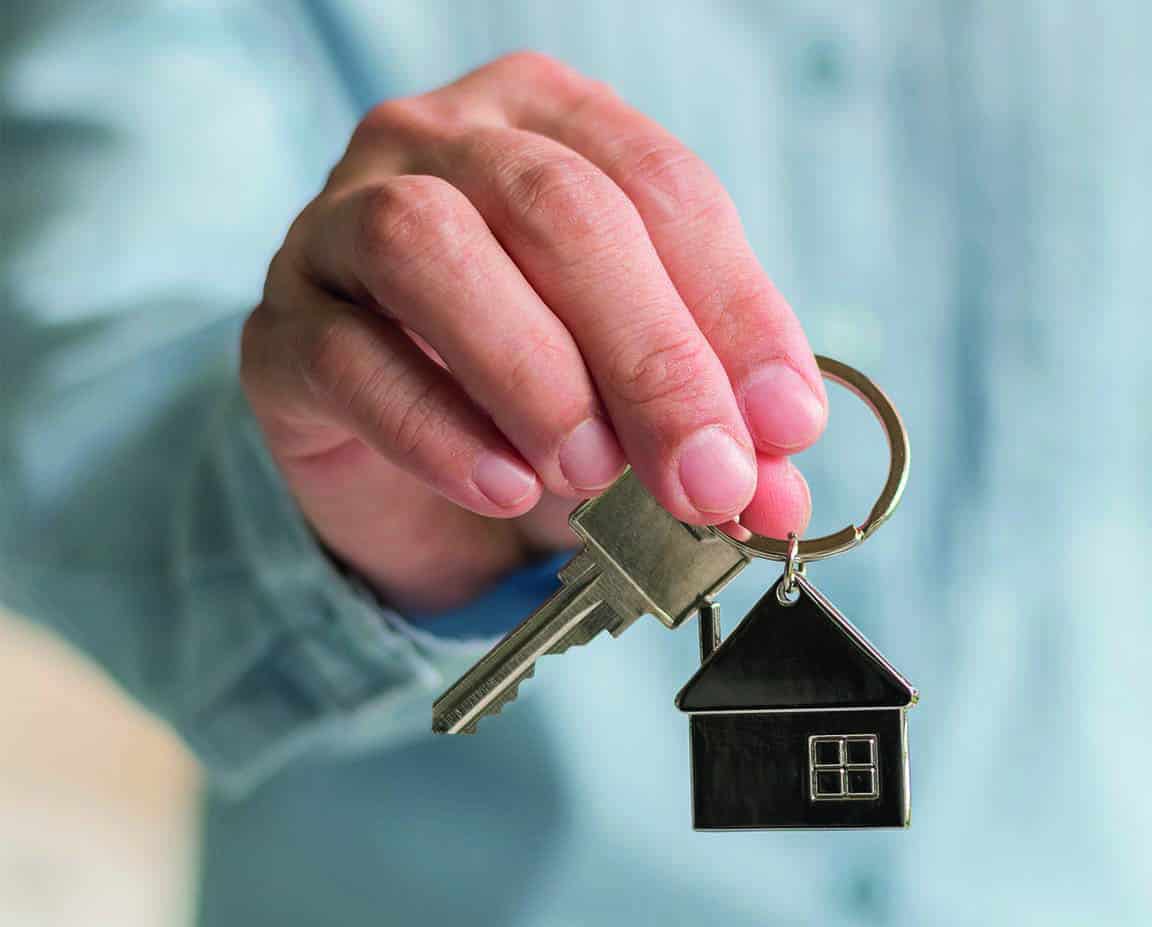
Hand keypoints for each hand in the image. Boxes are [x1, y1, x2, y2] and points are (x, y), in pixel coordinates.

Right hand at [240, 53, 823, 613]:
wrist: (411, 463)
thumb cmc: (545, 392)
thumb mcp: (644, 393)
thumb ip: (712, 425)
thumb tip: (780, 495)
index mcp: (556, 121)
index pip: (664, 189)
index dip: (736, 311)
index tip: (786, 427)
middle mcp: (442, 141)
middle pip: (558, 209)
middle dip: (651, 356)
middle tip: (704, 477)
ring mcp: (341, 221)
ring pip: (430, 247)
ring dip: (534, 372)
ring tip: (588, 472)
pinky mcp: (281, 326)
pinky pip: (349, 357)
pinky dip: (438, 431)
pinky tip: (505, 487)